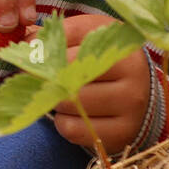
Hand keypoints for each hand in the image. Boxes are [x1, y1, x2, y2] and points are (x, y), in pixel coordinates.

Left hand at [49, 13, 151, 155]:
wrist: (139, 89)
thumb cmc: (103, 58)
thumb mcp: (86, 37)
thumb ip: (57, 35)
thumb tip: (29, 46)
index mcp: (120, 41)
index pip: (69, 46)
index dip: (45, 54)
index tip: (36, 58)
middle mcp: (133, 72)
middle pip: (69, 77)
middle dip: (49, 81)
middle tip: (46, 81)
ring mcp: (131, 104)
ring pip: (71, 104)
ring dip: (56, 102)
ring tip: (63, 96)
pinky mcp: (123, 132)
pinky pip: (75, 130)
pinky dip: (64, 123)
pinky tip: (71, 114)